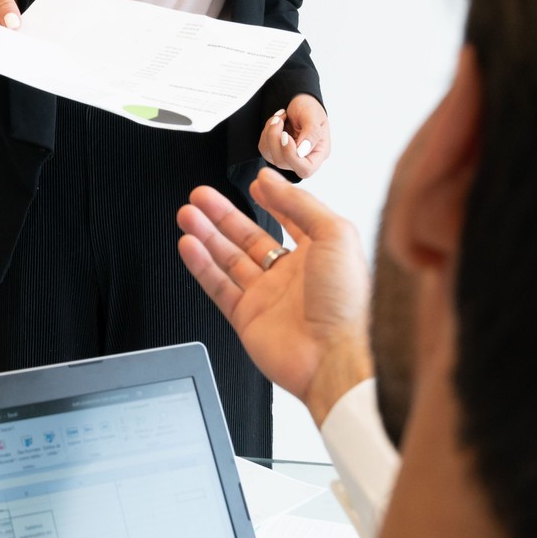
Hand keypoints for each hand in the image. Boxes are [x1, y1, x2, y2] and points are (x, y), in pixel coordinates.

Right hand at [176, 168, 371, 424]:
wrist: (336, 357)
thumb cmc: (348, 303)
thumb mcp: (335, 234)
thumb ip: (299, 203)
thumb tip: (270, 180)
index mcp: (319, 254)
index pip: (290, 219)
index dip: (272, 200)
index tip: (254, 184)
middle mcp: (292, 275)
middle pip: (249, 237)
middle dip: (224, 215)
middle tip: (201, 196)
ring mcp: (268, 297)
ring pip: (229, 259)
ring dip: (207, 235)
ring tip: (188, 214)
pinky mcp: (248, 318)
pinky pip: (218, 287)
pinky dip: (201, 266)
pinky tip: (189, 246)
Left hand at [258, 94, 330, 177]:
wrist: (300, 101)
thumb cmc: (310, 108)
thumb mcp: (314, 116)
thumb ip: (311, 133)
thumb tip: (301, 152)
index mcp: (318, 154)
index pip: (305, 169)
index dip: (291, 155)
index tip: (285, 135)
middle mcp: (303, 159)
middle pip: (283, 162)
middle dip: (275, 139)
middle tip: (279, 119)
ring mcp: (287, 157)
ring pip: (270, 155)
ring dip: (270, 133)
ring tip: (279, 117)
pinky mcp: (275, 152)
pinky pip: (264, 148)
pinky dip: (266, 132)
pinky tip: (276, 122)